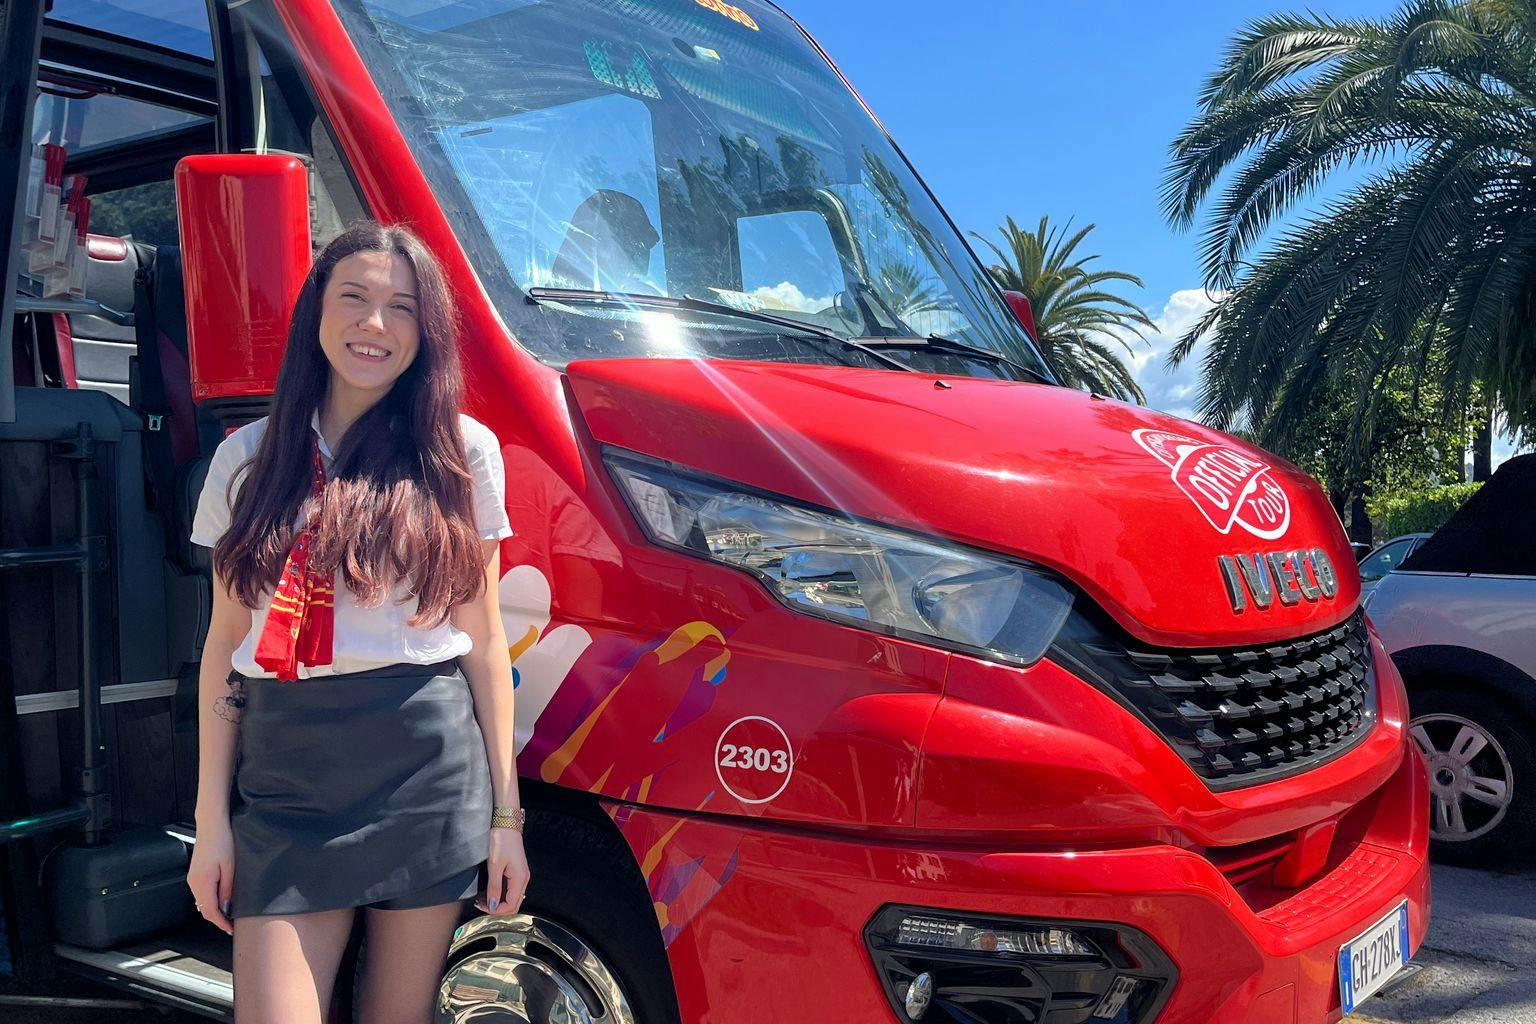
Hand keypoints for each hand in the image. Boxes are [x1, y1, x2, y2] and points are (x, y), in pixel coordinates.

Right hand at [187, 817, 234, 934]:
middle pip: (204, 909)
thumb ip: (227, 890)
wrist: (212, 824)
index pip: (210, 912)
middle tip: (232, 924)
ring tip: (230, 913)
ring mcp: (193, 878)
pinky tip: (222, 899)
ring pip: (203, 901)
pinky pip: (202, 892)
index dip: (220, 923)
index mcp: (202, 883)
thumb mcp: (230, 868)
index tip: (230, 929)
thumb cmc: (223, 841)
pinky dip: (211, 900)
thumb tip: (226, 908)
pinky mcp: (195, 873)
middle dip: (218, 918)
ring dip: (214, 909)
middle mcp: (194, 883)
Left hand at [473, 827, 528, 915]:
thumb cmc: (501, 840)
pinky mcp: (516, 872)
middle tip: (481, 904)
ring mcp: (521, 875)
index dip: (496, 911)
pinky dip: (499, 894)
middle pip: (513, 904)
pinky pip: (510, 889)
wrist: (506, 824)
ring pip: (511, 898)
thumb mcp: (494, 865)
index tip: (482, 907)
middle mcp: (523, 879)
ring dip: (498, 902)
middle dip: (497, 908)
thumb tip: (493, 905)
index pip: (511, 905)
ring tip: (482, 898)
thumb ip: (494, 887)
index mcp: (520, 878)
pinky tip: (488, 892)